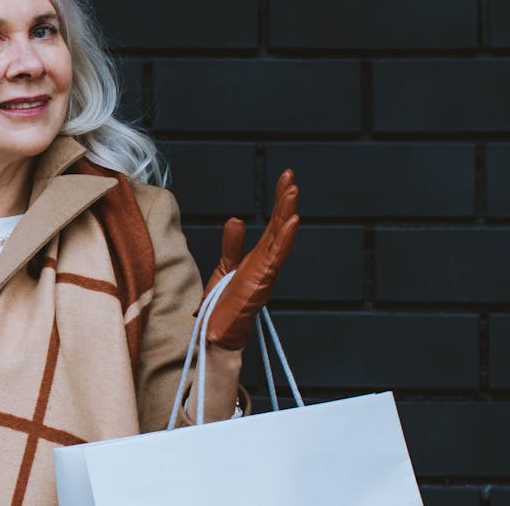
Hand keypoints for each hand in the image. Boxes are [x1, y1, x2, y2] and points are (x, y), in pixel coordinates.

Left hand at [199, 169, 299, 349]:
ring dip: (287, 214)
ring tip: (292, 190)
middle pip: (279, 226)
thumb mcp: (225, 266)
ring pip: (280, 238)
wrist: (217, 334)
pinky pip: (276, 257)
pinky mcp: (261, 282)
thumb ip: (232, 243)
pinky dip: (284, 239)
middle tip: (290, 175)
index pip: (273, 224)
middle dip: (285, 200)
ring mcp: (266, 272)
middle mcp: (267, 263)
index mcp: (260, 257)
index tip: (286, 179)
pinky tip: (292, 221)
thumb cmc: (223, 305)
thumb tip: (236, 219)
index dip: (279, 202)